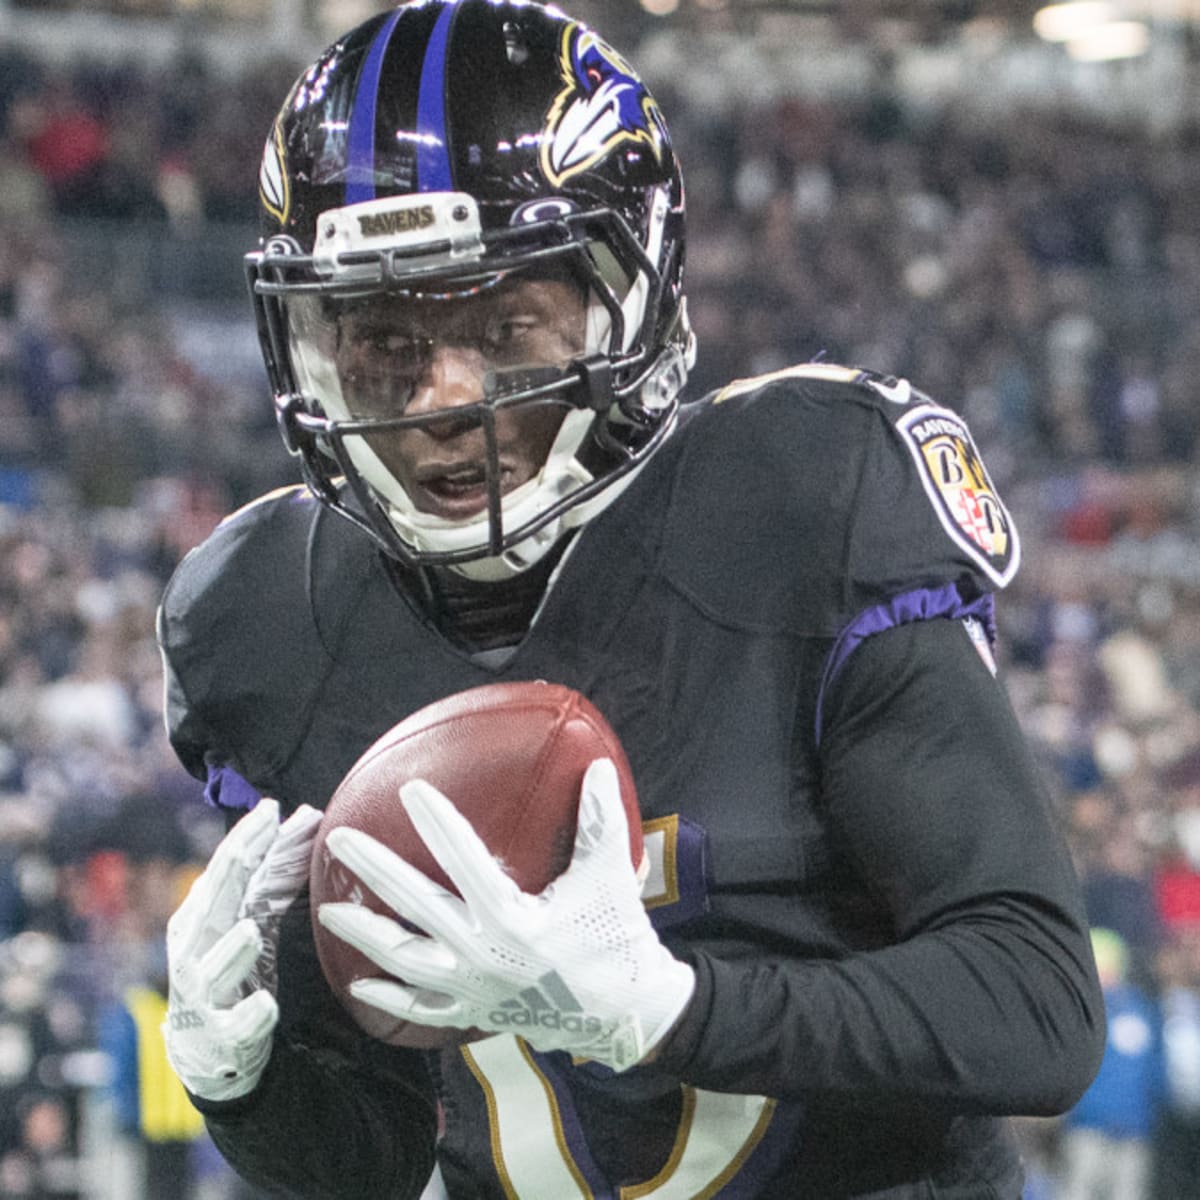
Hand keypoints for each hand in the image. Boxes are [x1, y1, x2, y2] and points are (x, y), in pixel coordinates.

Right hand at [163, 798, 321, 1100]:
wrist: (208, 1050)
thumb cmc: (232, 970)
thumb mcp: (250, 917)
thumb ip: (276, 872)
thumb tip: (309, 815)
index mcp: (203, 919)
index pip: (224, 871)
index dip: (245, 840)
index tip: (270, 808)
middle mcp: (196, 951)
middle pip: (212, 906)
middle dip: (232, 872)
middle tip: (255, 842)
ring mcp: (205, 996)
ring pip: (212, 970)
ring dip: (231, 952)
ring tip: (251, 931)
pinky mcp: (222, 1037)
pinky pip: (237, 1026)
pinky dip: (250, 1016)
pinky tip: (266, 1005)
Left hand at [317, 758, 694, 1070]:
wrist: (627, 1016)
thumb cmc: (618, 939)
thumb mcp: (612, 877)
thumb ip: (601, 821)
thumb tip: (598, 765)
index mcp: (513, 917)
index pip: (463, 859)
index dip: (436, 821)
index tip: (409, 789)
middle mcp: (483, 953)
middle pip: (416, 904)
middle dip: (374, 868)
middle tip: (340, 839)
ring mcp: (473, 988)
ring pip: (405, 958)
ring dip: (364, 933)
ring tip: (330, 910)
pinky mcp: (475, 1013)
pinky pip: (422, 1009)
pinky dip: (390, 999)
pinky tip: (360, 984)